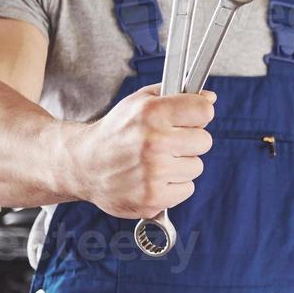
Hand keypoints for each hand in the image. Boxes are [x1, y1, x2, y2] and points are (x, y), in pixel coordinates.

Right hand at [70, 83, 215, 219]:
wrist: (83, 165)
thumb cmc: (115, 132)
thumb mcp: (138, 102)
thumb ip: (175, 94)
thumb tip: (210, 98)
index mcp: (151, 113)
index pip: (204, 111)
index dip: (199, 114)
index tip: (190, 118)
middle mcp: (153, 142)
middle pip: (205, 141)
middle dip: (190, 141)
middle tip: (168, 143)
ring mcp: (153, 173)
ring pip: (196, 167)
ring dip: (181, 165)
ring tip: (156, 162)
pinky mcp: (153, 198)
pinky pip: (187, 189)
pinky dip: (174, 186)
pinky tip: (153, 179)